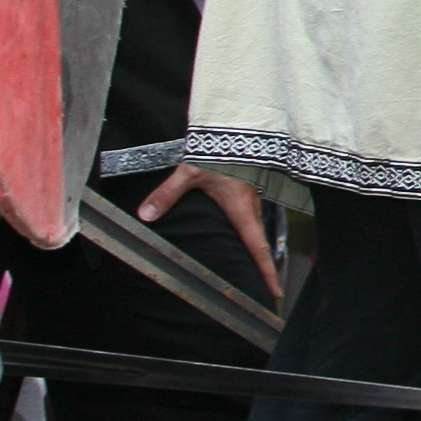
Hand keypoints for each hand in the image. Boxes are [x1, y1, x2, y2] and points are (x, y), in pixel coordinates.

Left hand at [138, 163, 281, 298]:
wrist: (235, 127)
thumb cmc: (217, 151)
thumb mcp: (189, 173)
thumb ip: (167, 194)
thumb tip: (146, 215)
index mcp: (240, 210)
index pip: (257, 248)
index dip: (266, 271)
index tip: (274, 292)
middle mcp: (251, 208)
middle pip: (260, 244)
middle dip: (264, 267)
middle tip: (266, 289)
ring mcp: (252, 199)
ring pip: (256, 231)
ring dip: (257, 251)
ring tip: (255, 268)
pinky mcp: (247, 191)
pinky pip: (251, 219)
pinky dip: (250, 234)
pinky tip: (241, 237)